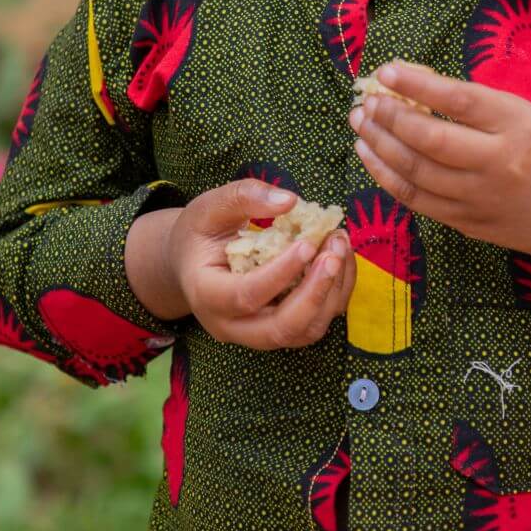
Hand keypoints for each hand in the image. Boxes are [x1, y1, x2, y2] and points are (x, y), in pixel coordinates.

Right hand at [162, 180, 355, 348]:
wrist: (191, 262)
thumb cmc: (200, 232)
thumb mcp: (210, 206)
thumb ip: (245, 197)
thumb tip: (290, 201)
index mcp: (207, 295)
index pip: (245, 296)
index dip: (280, 273)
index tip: (307, 244)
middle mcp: (231, 325)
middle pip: (280, 330)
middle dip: (315, 292)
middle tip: (334, 251)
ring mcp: (257, 332)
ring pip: (304, 330)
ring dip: (331, 290)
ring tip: (339, 245)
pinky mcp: (280, 328)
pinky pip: (315, 321)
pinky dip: (335, 292)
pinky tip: (340, 256)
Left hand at [348, 60, 530, 264]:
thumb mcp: (522, 112)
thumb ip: (474, 101)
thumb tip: (411, 84)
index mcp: (518, 125)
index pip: (459, 100)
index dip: (417, 85)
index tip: (386, 71)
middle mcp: (498, 163)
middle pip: (431, 140)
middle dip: (390, 117)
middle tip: (367, 101)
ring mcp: (479, 198)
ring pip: (416, 172)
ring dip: (380, 145)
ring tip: (361, 122)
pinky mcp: (464, 223)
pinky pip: (415, 199)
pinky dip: (386, 175)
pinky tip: (370, 154)